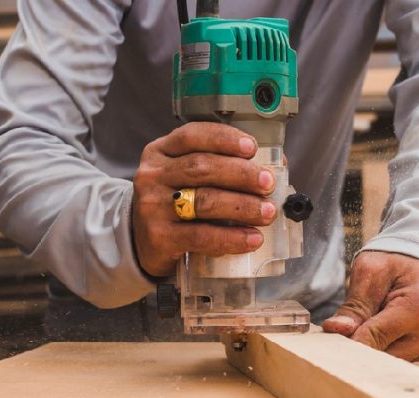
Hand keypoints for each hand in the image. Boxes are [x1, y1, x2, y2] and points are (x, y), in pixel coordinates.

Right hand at [132, 122, 277, 276]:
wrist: (143, 241)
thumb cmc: (175, 203)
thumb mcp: (185, 176)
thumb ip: (218, 166)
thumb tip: (274, 165)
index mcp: (160, 151)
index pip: (192, 135)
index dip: (225, 139)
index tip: (252, 148)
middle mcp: (152, 175)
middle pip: (201, 167)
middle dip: (241, 174)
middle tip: (268, 184)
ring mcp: (152, 206)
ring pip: (204, 201)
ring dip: (242, 206)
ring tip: (267, 212)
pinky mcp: (159, 237)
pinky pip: (201, 236)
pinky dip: (231, 237)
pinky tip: (251, 238)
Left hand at [323, 251, 418, 361]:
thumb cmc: (396, 264)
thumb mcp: (370, 272)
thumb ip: (354, 304)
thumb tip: (336, 329)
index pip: (374, 338)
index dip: (349, 340)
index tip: (332, 339)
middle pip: (380, 354)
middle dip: (361, 342)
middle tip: (350, 324)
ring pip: (386, 360)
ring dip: (373, 345)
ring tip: (372, 320)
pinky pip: (396, 357)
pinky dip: (385, 346)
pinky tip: (384, 329)